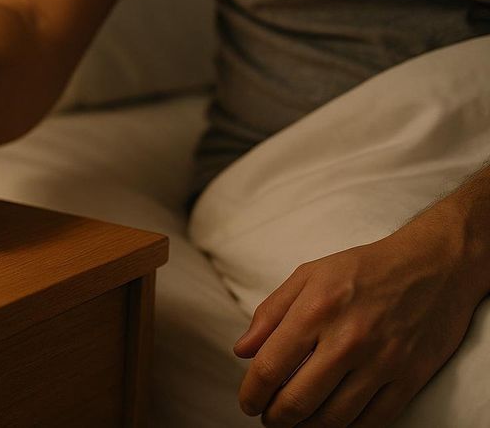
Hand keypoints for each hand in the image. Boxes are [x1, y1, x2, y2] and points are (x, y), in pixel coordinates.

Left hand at [234, 205, 485, 426]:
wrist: (434, 265)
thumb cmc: (364, 268)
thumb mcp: (308, 275)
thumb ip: (270, 313)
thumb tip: (242, 351)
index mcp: (316, 309)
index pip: (270, 366)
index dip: (252, 393)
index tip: (248, 403)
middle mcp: (348, 339)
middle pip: (298, 400)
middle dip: (275, 418)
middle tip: (269, 418)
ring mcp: (382, 362)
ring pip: (335, 418)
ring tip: (296, 423)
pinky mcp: (410, 378)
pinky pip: (373, 421)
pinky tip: (332, 423)